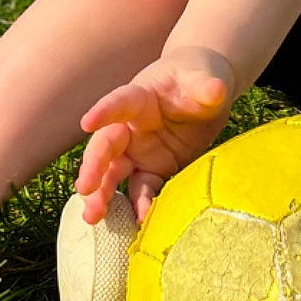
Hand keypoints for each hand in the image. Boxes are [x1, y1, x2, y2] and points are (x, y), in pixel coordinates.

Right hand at [75, 48, 235, 223]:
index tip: (87, 122)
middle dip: (94, 167)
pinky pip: (143, 189)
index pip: (119, 103)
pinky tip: (139, 223)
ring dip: (103, 194)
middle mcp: (131, 127)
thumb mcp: (203, 77)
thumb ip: (206, 86)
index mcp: (139, 98)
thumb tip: (216, 90)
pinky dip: (139, 206)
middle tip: (84, 188)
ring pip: (115, 173)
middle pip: (107, 146)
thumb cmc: (196, 76)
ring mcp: (140, 151)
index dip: (103, 111)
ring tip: (93, 216)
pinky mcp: (154, 169)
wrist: (204, 90)